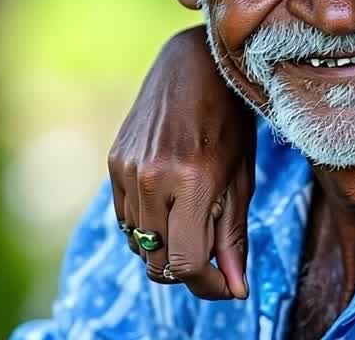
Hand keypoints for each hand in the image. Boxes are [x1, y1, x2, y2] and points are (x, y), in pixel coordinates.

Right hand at [108, 26, 256, 299]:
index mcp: (192, 182)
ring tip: (196, 219)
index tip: (227, 283)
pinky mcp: (113, 164)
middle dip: (188, 269)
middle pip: (158, 261)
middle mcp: (152, 180)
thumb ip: (234, 236)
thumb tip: (235, 289)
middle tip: (215, 257)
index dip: (208, 283)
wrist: (195, 65)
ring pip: (139, 244)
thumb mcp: (241, 178)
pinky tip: (172, 201)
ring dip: (167, 246)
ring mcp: (126, 172)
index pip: (185, 263)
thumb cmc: (230, 119)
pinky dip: (148, 225)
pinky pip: (125, 219)